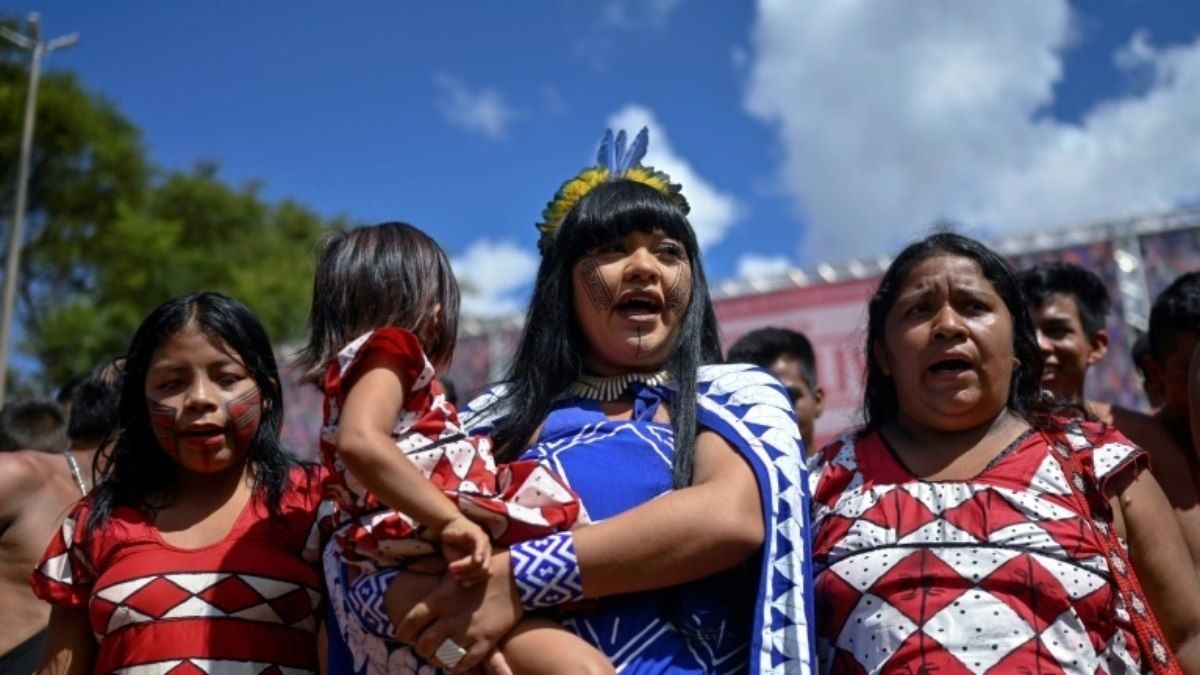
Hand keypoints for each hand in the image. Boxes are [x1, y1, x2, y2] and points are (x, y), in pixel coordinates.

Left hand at [395, 551, 521, 671]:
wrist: (514, 576)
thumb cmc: (481, 572)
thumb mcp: (452, 574)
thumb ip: (433, 584)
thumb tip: (414, 575)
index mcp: (440, 600)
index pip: (410, 622)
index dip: (402, 633)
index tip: (402, 636)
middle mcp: (450, 618)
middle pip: (423, 644)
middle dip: (421, 649)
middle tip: (425, 647)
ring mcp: (468, 631)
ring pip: (441, 657)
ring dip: (437, 659)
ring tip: (438, 655)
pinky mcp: (485, 641)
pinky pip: (464, 664)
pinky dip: (456, 667)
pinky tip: (455, 663)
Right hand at [439, 515, 491, 586]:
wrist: (446, 525)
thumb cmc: (452, 543)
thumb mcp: (458, 560)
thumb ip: (464, 570)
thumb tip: (465, 584)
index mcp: (485, 556)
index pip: (486, 574)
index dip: (475, 580)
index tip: (463, 583)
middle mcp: (487, 549)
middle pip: (485, 571)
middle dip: (469, 576)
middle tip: (455, 576)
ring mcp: (484, 541)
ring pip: (480, 562)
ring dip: (465, 568)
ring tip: (451, 567)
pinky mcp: (477, 533)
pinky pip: (480, 547)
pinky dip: (477, 555)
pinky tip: (474, 560)